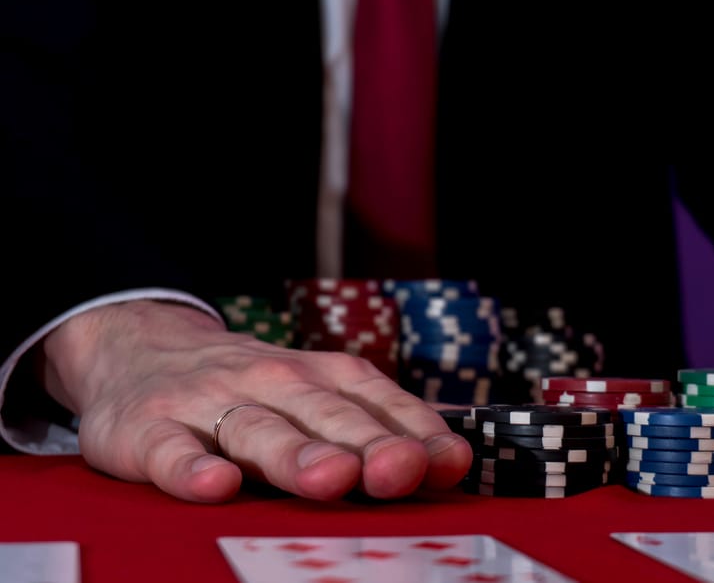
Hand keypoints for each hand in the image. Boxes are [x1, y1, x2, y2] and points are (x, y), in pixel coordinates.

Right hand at [40, 300, 472, 502]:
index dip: (418, 433)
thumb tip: (452, 464)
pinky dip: (192, 467)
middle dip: (367, 444)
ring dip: (297, 454)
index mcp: (323, 379)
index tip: (449, 463)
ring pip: (260, 431)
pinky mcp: (151, 429)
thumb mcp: (319, 398)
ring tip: (330, 477)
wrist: (144, 347)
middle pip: (327, 417)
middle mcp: (275, 385)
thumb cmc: (254, 390)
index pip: (381, 403)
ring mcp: (212, 404)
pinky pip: (173, 450)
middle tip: (398, 469)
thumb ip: (381, 431)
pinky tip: (216, 484)